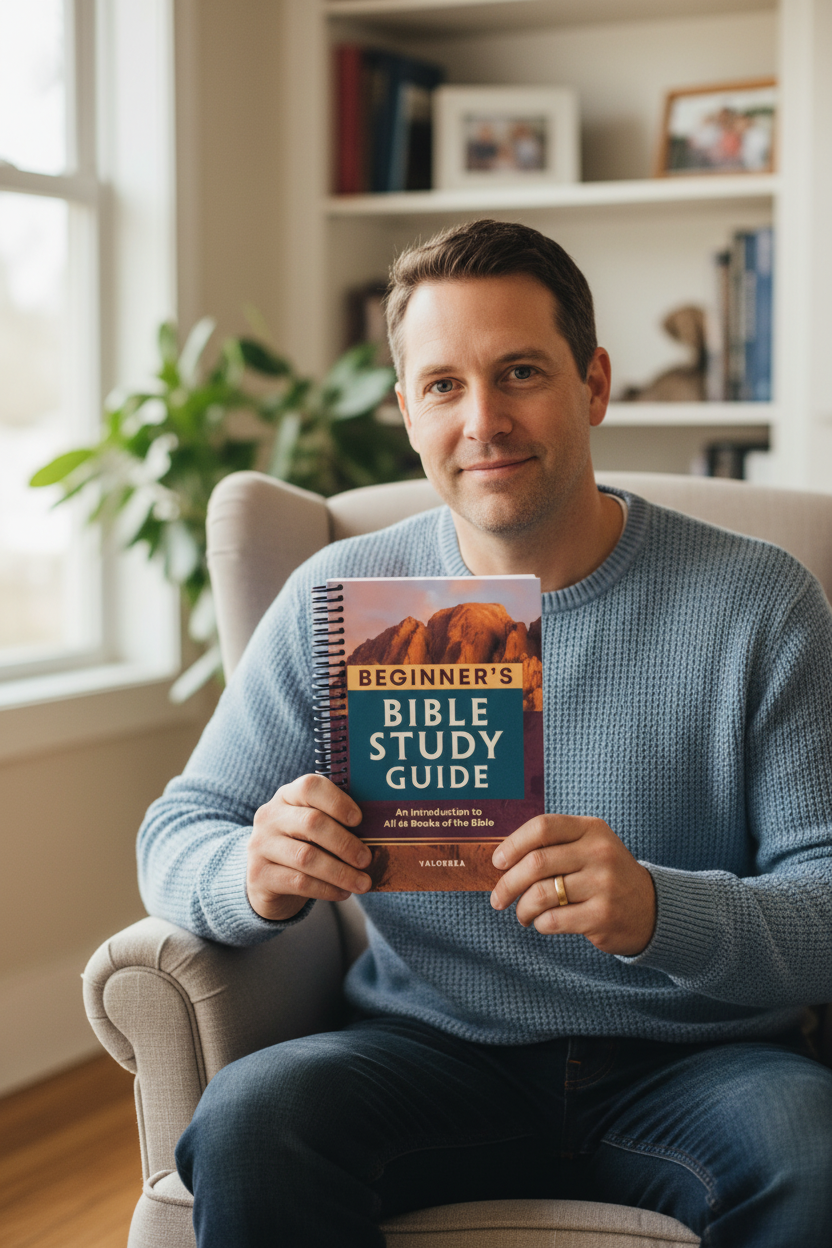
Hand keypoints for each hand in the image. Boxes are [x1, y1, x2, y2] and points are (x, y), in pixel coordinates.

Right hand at [247, 774, 371, 921]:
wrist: (264, 878)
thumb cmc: (301, 845)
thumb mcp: (313, 828)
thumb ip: (336, 823)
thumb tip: (378, 832)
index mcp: (287, 796)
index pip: (310, 787)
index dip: (338, 802)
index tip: (359, 819)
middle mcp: (270, 816)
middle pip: (312, 823)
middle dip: (345, 843)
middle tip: (367, 859)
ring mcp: (261, 845)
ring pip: (306, 857)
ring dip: (341, 872)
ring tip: (363, 883)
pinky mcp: (259, 874)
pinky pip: (299, 882)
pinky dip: (327, 889)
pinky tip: (343, 893)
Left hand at [490, 815, 655, 955]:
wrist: (651, 909)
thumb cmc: (604, 875)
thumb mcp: (589, 847)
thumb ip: (553, 845)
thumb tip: (502, 858)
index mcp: (592, 829)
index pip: (542, 827)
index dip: (513, 844)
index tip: (498, 862)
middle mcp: (599, 852)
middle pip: (536, 863)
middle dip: (508, 883)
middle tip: (498, 898)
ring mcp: (603, 884)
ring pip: (540, 894)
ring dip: (522, 908)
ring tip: (522, 914)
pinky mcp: (602, 915)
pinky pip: (553, 920)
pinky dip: (539, 924)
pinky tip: (542, 923)